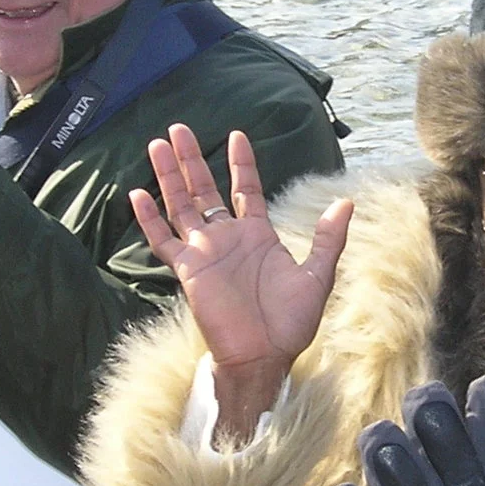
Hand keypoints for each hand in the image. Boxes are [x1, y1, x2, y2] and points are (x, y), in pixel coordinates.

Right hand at [131, 124, 352, 441]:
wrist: (263, 357)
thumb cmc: (291, 324)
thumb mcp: (317, 275)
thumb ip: (329, 238)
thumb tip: (347, 202)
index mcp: (257, 236)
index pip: (245, 189)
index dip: (241, 163)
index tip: (236, 135)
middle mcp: (227, 238)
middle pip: (204, 189)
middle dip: (192, 159)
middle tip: (179, 128)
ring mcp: (205, 252)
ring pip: (181, 206)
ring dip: (169, 176)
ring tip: (157, 144)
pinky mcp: (188, 271)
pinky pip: (163, 241)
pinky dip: (150, 220)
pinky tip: (137, 195)